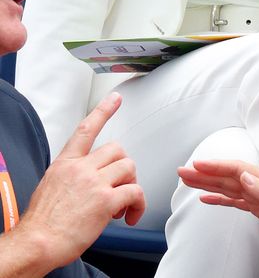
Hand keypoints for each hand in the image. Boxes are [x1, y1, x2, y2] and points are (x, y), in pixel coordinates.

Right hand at [15, 93, 144, 268]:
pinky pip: (136, 192)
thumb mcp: (50, 187)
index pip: (86, 129)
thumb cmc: (42, 224)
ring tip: (121, 204)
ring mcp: (94, 182)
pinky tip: (130, 215)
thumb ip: (72, 177)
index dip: (103, 111)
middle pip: (117, 149)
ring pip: (129, 167)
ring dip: (131, 185)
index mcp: (65, 164)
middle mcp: (80, 169)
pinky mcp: (106, 200)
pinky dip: (138, 205)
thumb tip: (88, 180)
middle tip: (119, 186)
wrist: (36, 244)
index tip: (115, 99)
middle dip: (123, 167)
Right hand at [177, 160, 258, 259]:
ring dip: (208, 183)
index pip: (237, 169)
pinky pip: (235, 200)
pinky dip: (219, 198)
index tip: (197, 165)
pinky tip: (207, 198)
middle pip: (229, 176)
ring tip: (189, 181)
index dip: (216, 166)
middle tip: (183, 172)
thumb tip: (245, 176)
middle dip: (205, 173)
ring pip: (229, 187)